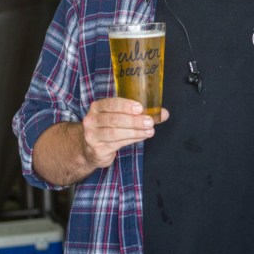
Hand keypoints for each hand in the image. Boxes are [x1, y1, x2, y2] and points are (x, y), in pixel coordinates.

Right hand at [32, 99, 168, 185]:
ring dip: (135, 132)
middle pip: (114, 119)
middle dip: (134, 120)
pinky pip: (117, 144)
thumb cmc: (108, 128)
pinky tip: (142, 137)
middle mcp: (91, 120)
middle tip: (149, 121)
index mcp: (97, 107)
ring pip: (115, 133)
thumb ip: (140, 114)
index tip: (140, 108)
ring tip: (149, 131)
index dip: (126, 105)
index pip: (110, 104)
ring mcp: (92, 136)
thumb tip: (164, 113)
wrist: (89, 148)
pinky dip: (132, 140)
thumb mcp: (119, 117)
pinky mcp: (97, 149)